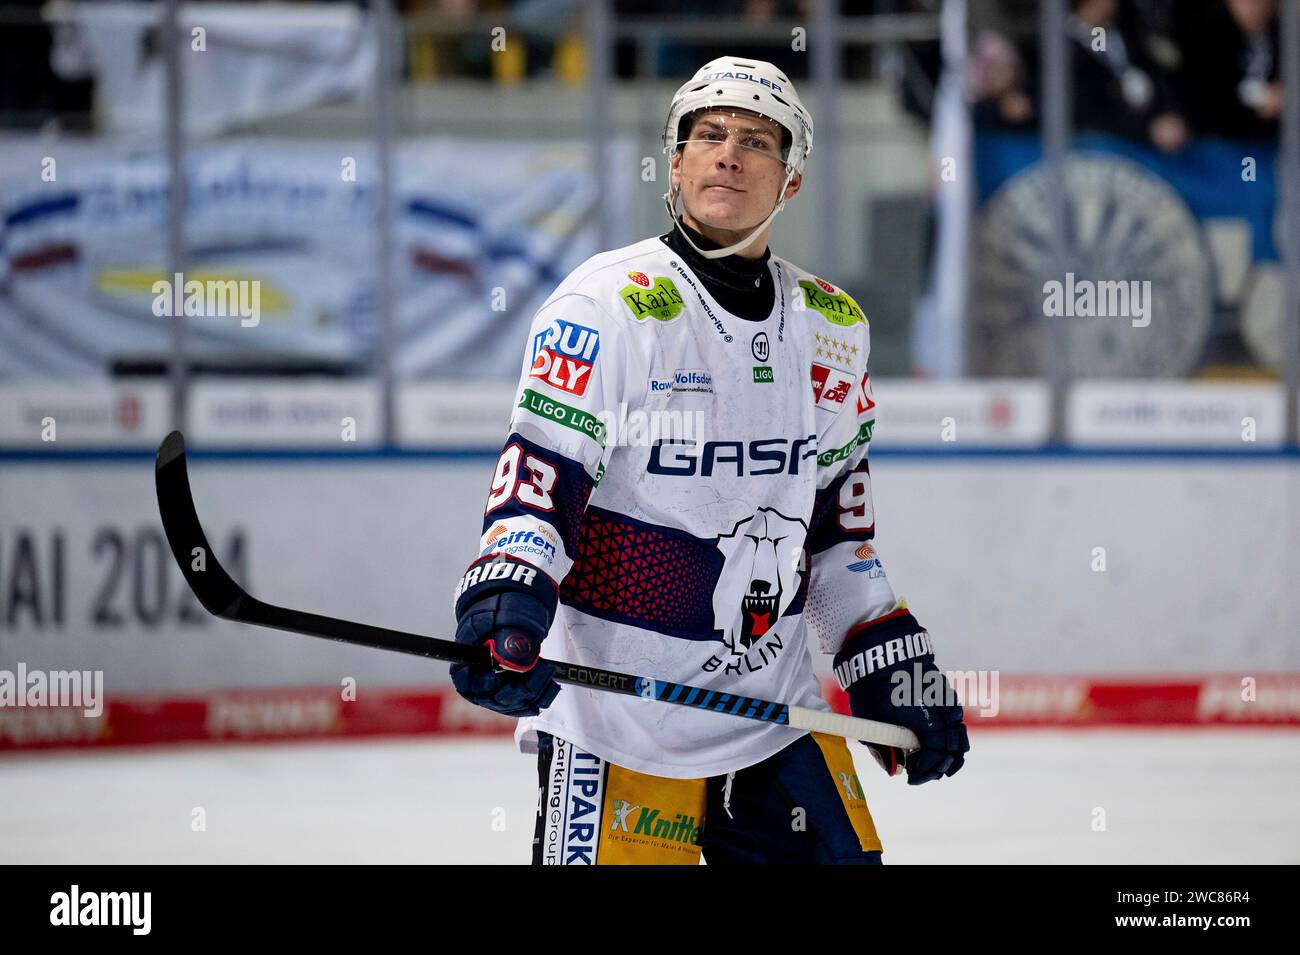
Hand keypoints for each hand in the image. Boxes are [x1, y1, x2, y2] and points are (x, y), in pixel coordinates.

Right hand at [450, 557, 559, 717]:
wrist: (526, 582)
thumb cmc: (514, 593)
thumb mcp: (513, 614)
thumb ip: (513, 641)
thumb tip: (516, 667)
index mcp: (471, 645)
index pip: (465, 678)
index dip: (479, 688)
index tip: (497, 684)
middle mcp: (480, 660)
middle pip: (488, 692)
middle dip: (512, 694)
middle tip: (535, 685)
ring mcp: (497, 666)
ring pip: (505, 695)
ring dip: (526, 697)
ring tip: (548, 687)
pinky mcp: (514, 669)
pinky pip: (519, 690)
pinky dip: (533, 694)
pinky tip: (549, 691)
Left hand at [833, 609, 969, 785]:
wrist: (880, 651)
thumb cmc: (872, 686)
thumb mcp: (871, 720)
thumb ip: (883, 748)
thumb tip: (894, 770)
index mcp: (924, 723)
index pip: (936, 757)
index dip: (926, 771)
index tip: (912, 778)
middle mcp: (940, 713)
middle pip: (953, 748)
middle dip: (941, 765)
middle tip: (926, 773)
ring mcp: (944, 700)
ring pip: (959, 731)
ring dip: (951, 749)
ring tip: (939, 762)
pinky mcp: (942, 690)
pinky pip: (954, 714)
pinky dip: (952, 729)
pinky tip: (942, 736)